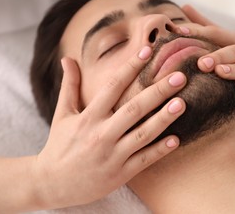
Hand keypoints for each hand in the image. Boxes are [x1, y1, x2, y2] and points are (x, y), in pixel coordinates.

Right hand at [32, 46, 185, 208]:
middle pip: (134, 109)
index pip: (113, 87)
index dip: (131, 67)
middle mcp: (101, 134)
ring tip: (182, 104)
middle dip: (158, 92)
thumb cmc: (60, 145)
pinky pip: (143, 160)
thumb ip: (69, 85)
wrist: (52, 184)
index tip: (148, 51)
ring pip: (142, 134)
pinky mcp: (120, 173)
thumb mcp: (62, 114)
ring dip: (163, 118)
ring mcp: (112, 155)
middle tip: (179, 77)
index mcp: (89, 117)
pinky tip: (177, 139)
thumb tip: (67, 58)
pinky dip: (160, 150)